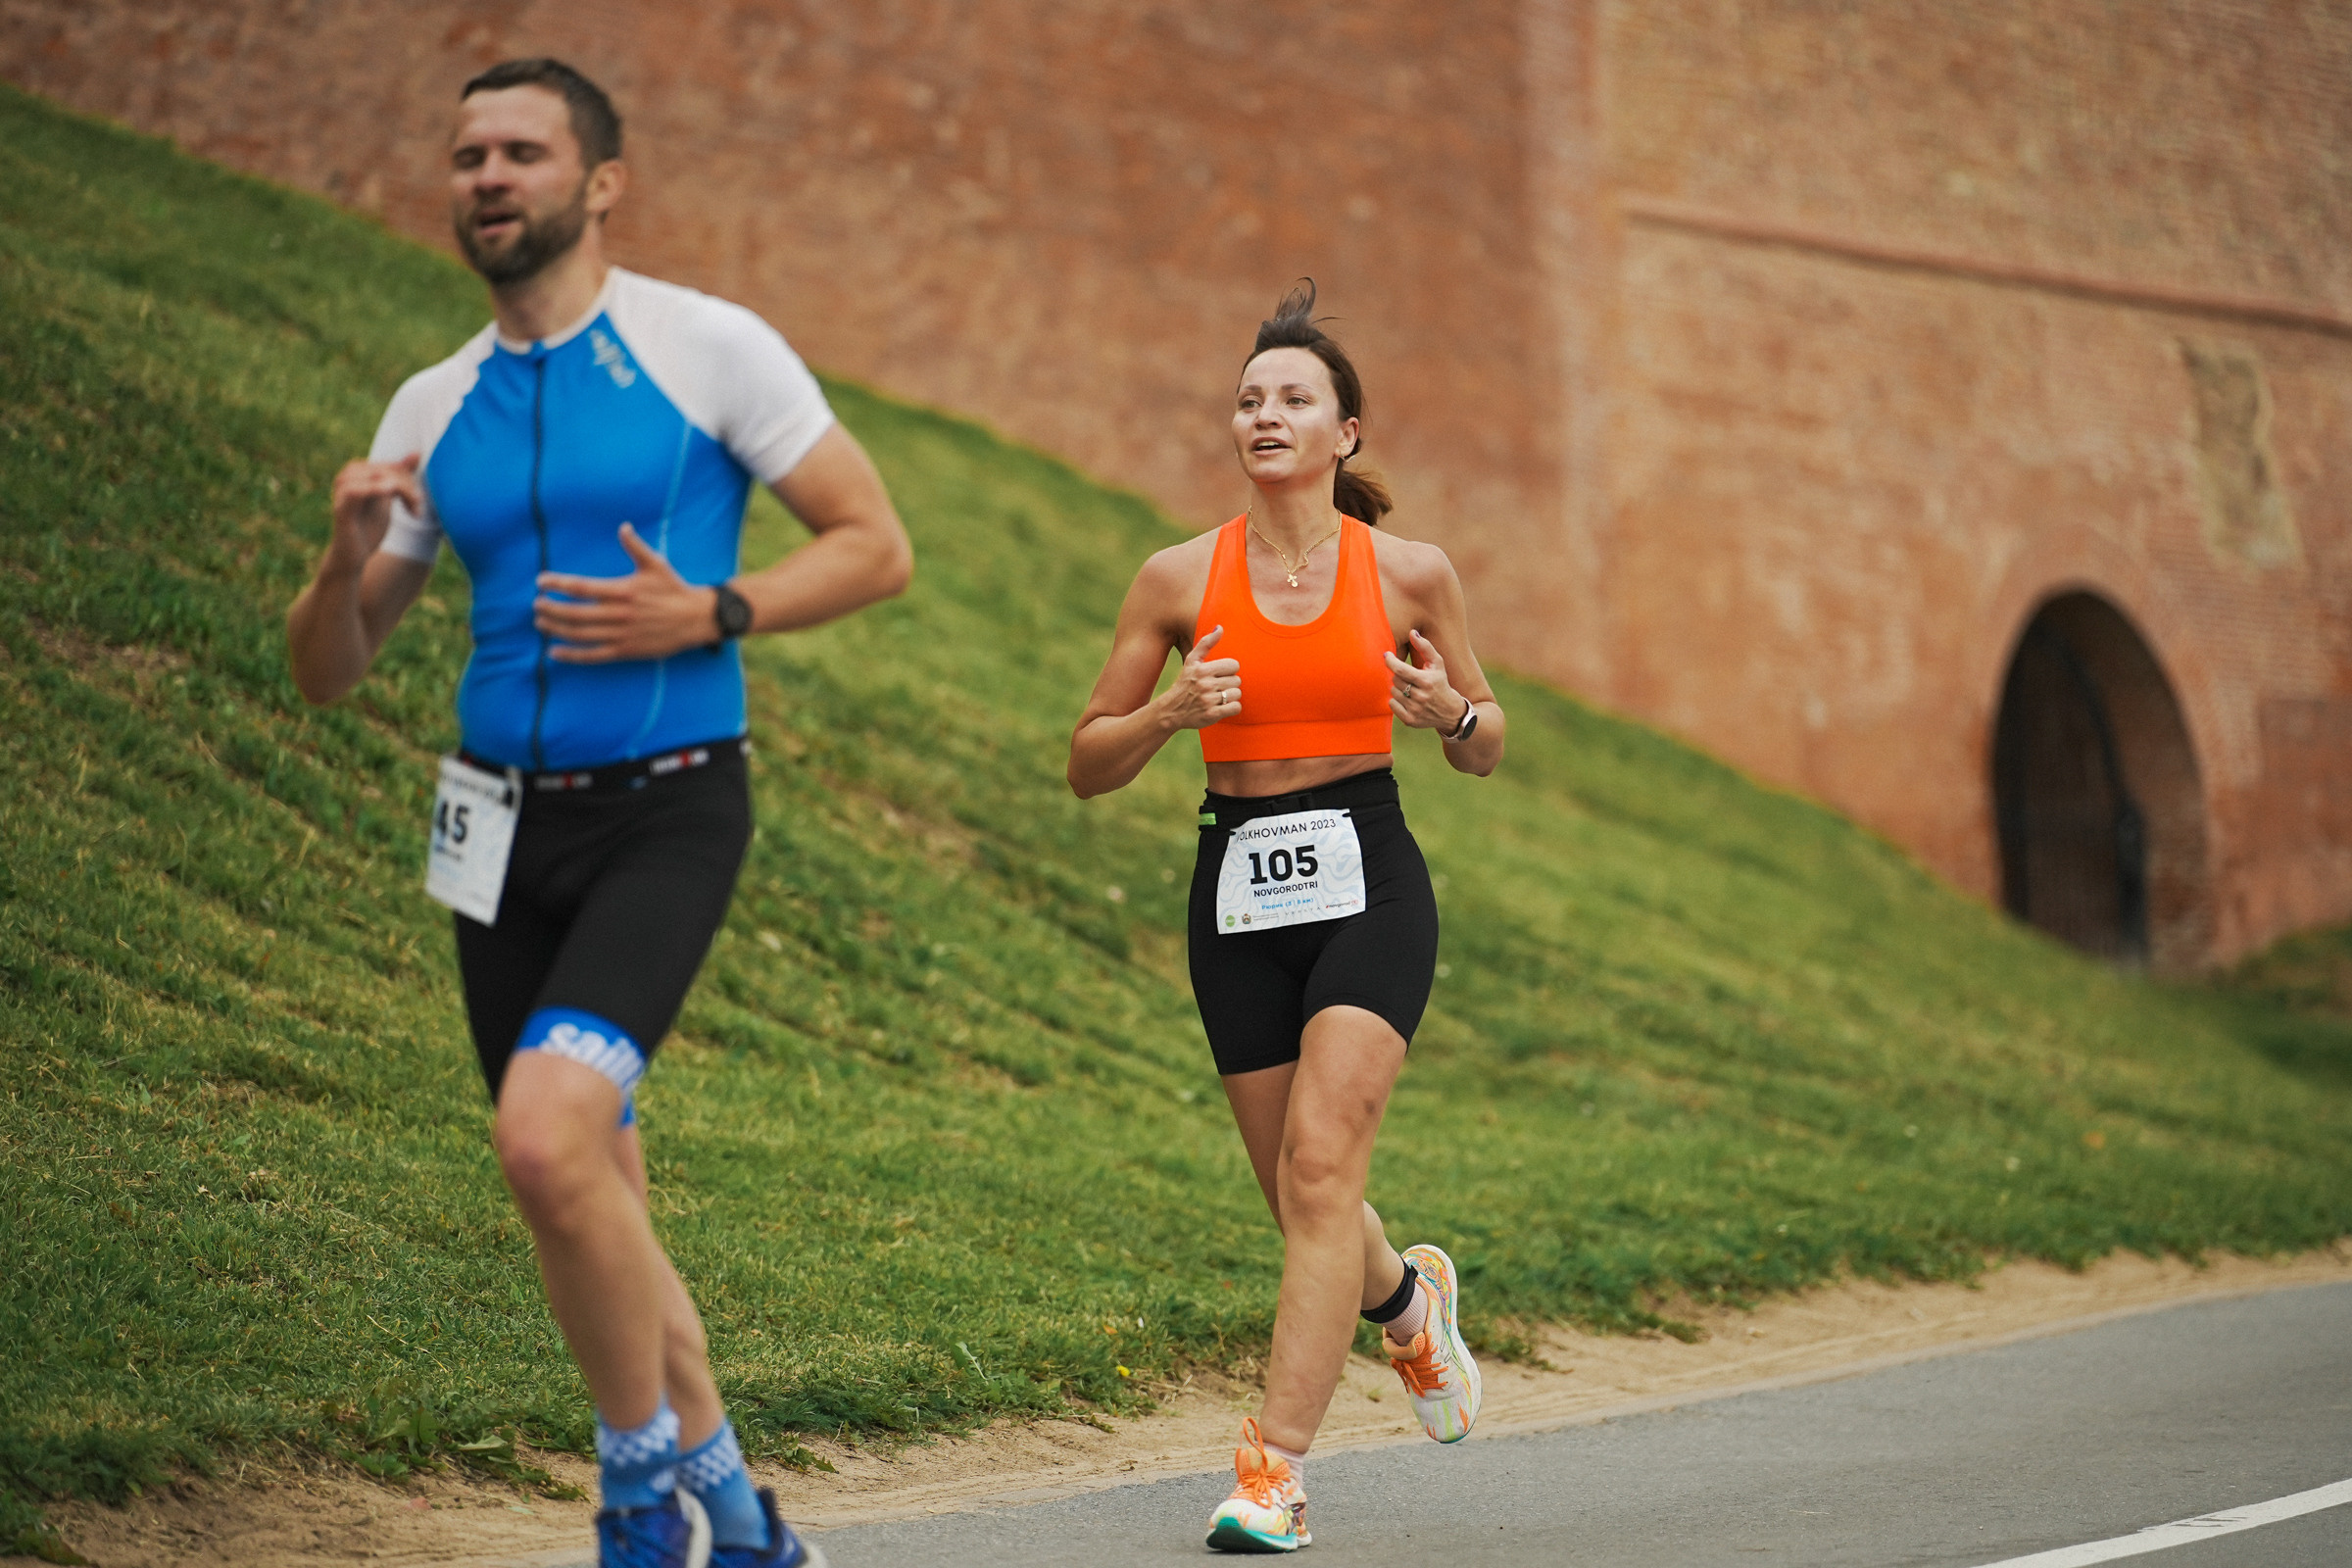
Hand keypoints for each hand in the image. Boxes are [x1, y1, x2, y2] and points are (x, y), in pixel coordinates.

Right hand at [326, 454, 422, 572]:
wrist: (353, 556)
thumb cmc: (369, 526)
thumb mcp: (389, 499)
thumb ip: (400, 476)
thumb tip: (417, 452)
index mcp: (358, 472)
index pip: (392, 466)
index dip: (409, 480)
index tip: (418, 503)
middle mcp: (347, 477)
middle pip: (386, 470)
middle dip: (408, 487)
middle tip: (418, 507)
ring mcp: (341, 491)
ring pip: (377, 477)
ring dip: (401, 491)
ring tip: (414, 510)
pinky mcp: (340, 508)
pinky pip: (354, 491)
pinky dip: (375, 489)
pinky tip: (391, 493)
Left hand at [535, 523, 722, 663]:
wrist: (695, 619)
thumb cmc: (673, 589)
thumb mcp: (656, 564)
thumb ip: (635, 547)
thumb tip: (623, 527)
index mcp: (622, 590)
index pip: (581, 587)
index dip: (557, 584)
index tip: (541, 582)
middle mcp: (619, 614)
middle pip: (574, 613)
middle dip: (550, 609)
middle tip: (536, 604)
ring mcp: (621, 635)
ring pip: (580, 634)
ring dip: (556, 629)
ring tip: (540, 623)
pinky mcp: (625, 651)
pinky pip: (593, 655)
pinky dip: (572, 655)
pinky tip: (554, 652)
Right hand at [1160, 624, 1241, 729]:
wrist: (1171, 710)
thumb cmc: (1184, 683)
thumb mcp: (1191, 661)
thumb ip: (1206, 643)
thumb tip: (1220, 628)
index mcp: (1202, 669)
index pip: (1234, 665)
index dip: (1229, 670)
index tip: (1220, 675)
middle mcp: (1205, 684)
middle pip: (1237, 680)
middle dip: (1229, 684)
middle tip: (1217, 688)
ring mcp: (1208, 700)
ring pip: (1237, 694)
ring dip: (1231, 697)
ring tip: (1219, 697)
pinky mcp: (1211, 715)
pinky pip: (1236, 708)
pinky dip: (1232, 708)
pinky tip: (1222, 707)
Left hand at [1385, 629, 1467, 730]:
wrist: (1450, 712)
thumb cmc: (1441, 683)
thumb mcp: (1438, 664)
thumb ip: (1425, 647)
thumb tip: (1412, 632)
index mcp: (1426, 681)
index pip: (1400, 670)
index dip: (1390, 660)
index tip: (1386, 655)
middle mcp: (1420, 697)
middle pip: (1395, 680)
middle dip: (1398, 675)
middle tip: (1407, 676)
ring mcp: (1415, 710)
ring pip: (1393, 692)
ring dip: (1398, 688)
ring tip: (1410, 688)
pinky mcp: (1410, 720)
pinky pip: (1392, 705)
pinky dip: (1396, 700)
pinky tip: (1407, 699)